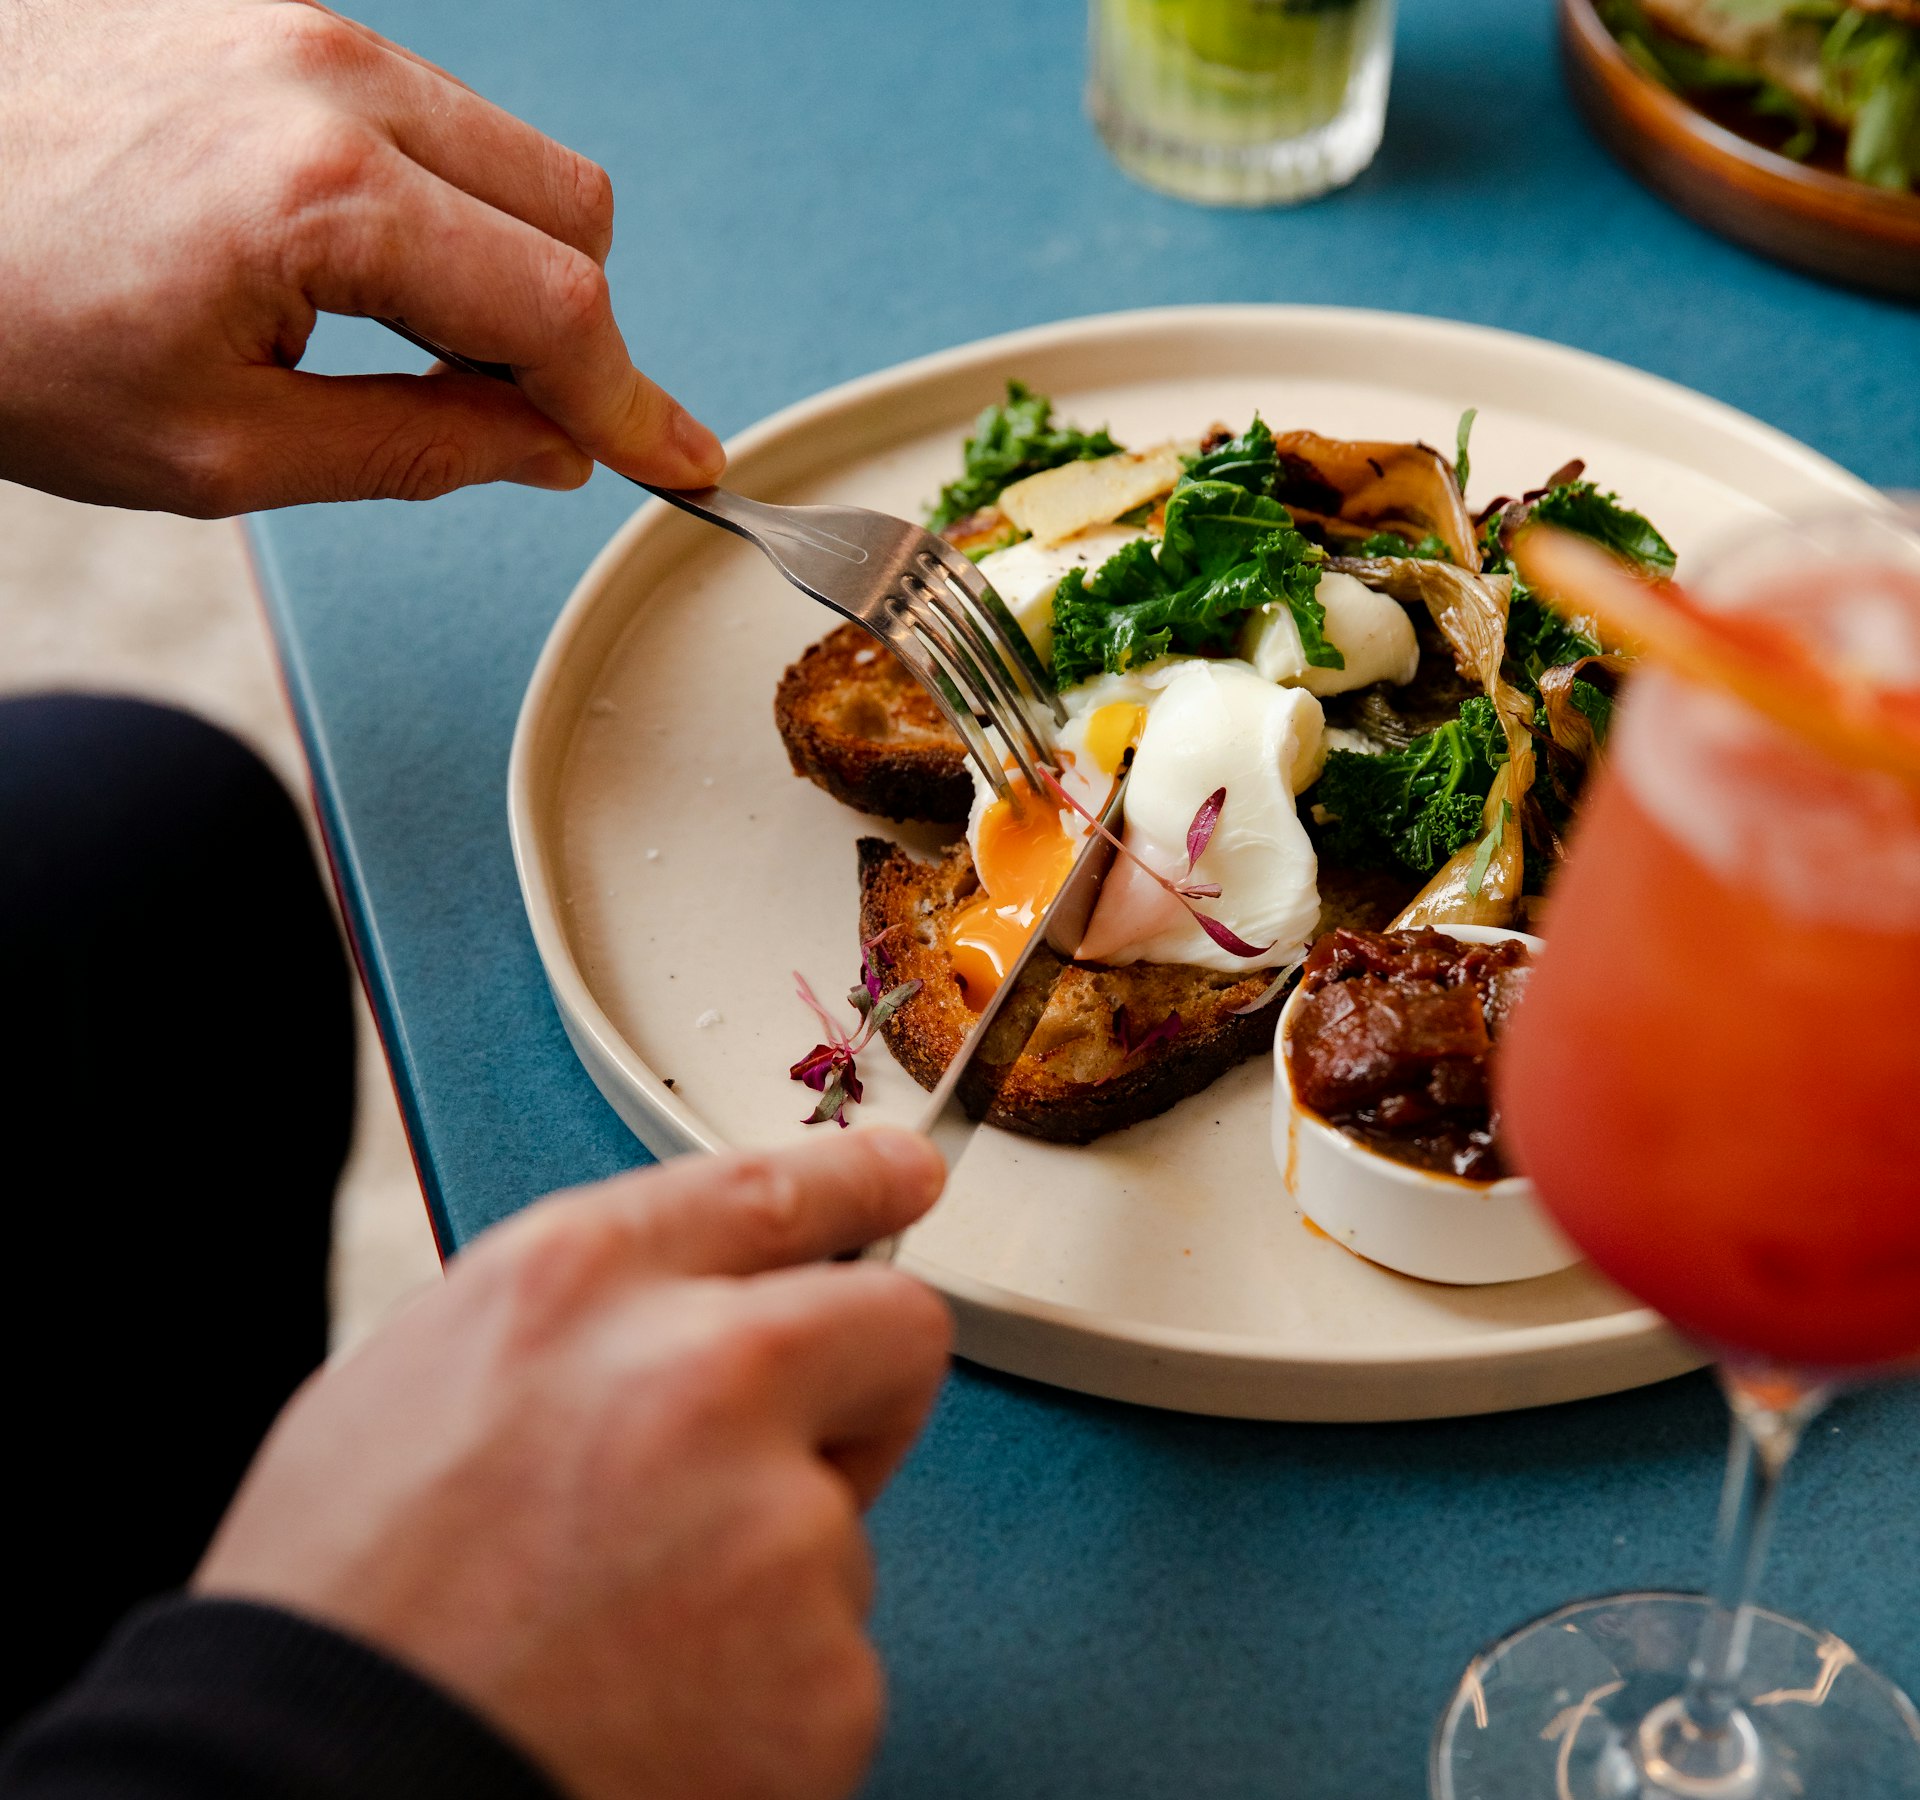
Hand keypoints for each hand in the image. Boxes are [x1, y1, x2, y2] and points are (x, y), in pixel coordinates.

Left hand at [0, 0, 724, 513]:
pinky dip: (438, 206)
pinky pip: (423, 115)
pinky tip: (357, 271)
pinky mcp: (258, 16)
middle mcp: (329, 77)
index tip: (682, 463)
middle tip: (509, 423)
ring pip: (507, 154)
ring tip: (405, 349)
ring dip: (505, 265)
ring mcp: (292, 28)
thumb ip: (418, 449)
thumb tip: (546, 450)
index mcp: (326, 194)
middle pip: (572, 210)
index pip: (560, 310)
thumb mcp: (218, 453)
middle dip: (574, 332)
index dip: (634, 406)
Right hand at [196, 1129, 950, 1799]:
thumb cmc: (345, 1608)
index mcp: (579, 1285)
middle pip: (891, 1329)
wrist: (318, 1797)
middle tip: (796, 1454)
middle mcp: (700, 1375)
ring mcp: (777, 1529)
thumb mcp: (429, 1376)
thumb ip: (582, 1319)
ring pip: (840, 1522)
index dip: (858, 1181)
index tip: (904, 1177)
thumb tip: (677, 1308)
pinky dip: (771, 1692)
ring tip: (633, 1635)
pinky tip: (660, 1711)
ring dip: (772, 1570)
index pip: (775, 1189)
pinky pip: (833, 1657)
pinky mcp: (825, 1675)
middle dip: (864, 1382)